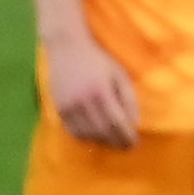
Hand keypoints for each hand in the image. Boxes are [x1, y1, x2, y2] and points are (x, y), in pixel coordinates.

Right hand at [40, 27, 141, 147]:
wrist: (67, 48)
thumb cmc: (98, 60)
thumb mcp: (119, 74)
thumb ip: (129, 99)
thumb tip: (134, 123)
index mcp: (101, 91)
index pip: (117, 123)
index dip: (127, 136)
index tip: (134, 143)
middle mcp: (83, 101)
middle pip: (103, 132)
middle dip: (116, 142)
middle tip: (126, 146)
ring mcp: (69, 106)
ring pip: (88, 134)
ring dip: (102, 141)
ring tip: (111, 140)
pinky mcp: (59, 109)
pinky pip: (74, 131)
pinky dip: (86, 137)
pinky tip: (95, 134)